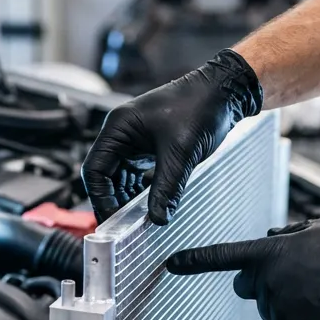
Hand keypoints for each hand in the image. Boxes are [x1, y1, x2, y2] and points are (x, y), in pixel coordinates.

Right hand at [82, 49, 262, 224]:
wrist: (224, 93)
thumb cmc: (200, 106)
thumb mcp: (180, 153)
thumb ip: (167, 188)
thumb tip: (158, 218)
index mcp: (119, 127)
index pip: (95, 169)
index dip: (100, 197)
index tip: (112, 220)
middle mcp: (122, 133)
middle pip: (105, 175)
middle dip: (113, 200)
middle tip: (123, 226)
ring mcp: (135, 140)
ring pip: (121, 177)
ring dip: (127, 198)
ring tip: (136, 221)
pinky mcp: (150, 147)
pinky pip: (137, 174)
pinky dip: (141, 191)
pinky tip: (149, 205)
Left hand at [166, 219, 319, 319]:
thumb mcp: (317, 228)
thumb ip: (286, 236)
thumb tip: (270, 242)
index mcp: (269, 254)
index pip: (222, 257)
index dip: (194, 260)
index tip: (172, 263)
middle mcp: (267, 283)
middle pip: (246, 286)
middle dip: (259, 282)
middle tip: (293, 277)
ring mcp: (278, 311)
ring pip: (269, 308)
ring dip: (286, 301)